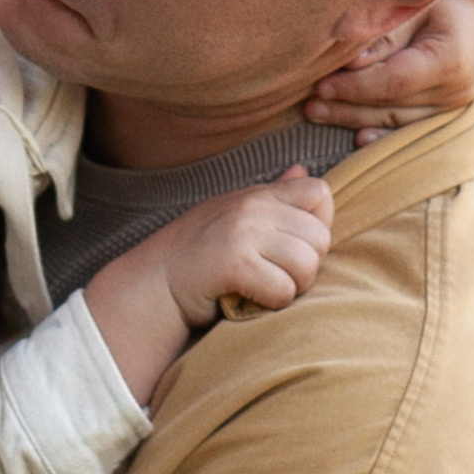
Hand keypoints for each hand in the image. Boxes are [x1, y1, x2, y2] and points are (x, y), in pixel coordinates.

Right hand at [155, 169, 333, 329]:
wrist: (153, 283)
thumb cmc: (198, 254)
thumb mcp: (234, 215)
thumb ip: (273, 196)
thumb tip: (301, 169)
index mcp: (257, 194)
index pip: (320, 192)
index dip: (318, 224)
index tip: (292, 246)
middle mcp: (252, 207)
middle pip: (320, 238)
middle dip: (307, 266)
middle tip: (277, 275)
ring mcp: (242, 233)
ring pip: (306, 266)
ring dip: (292, 287)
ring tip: (265, 288)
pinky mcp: (235, 264)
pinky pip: (283, 290)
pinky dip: (272, 304)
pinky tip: (249, 299)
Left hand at [303, 0, 473, 141]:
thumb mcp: (418, 1)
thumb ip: (386, 32)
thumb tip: (350, 63)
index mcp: (450, 60)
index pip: (391, 83)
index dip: (353, 88)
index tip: (319, 85)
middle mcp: (458, 91)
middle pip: (390, 108)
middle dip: (345, 107)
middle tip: (308, 105)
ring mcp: (455, 106)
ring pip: (396, 122)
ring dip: (354, 120)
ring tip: (317, 113)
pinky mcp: (448, 113)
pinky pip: (408, 127)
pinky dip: (380, 132)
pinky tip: (356, 138)